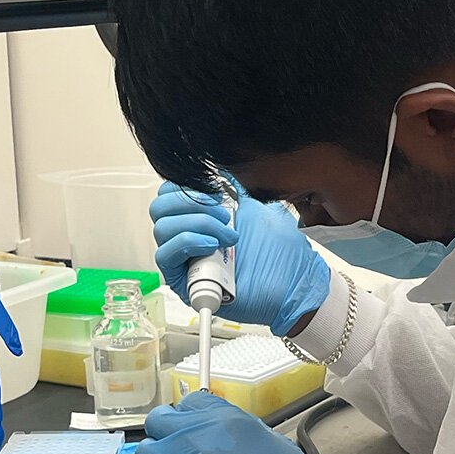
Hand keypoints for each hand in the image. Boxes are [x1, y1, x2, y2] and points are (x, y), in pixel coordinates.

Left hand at [135, 392, 343, 453]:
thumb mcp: (274, 444)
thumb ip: (239, 432)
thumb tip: (221, 434)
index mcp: (226, 421)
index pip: (189, 403)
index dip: (191, 417)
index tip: (193, 429)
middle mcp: (197, 439)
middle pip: (158, 422)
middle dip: (166, 433)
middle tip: (178, 450)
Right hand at [150, 182, 329, 335]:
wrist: (294, 284)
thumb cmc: (282, 253)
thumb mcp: (258, 208)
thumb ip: (235, 188)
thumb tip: (218, 169)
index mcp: (202, 218)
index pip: (169, 193)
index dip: (185, 187)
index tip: (215, 191)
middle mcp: (190, 237)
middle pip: (160, 208)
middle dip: (191, 203)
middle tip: (224, 214)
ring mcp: (186, 259)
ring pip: (162, 229)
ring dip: (197, 224)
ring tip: (229, 234)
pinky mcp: (184, 282)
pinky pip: (165, 256)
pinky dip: (187, 242)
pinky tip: (213, 245)